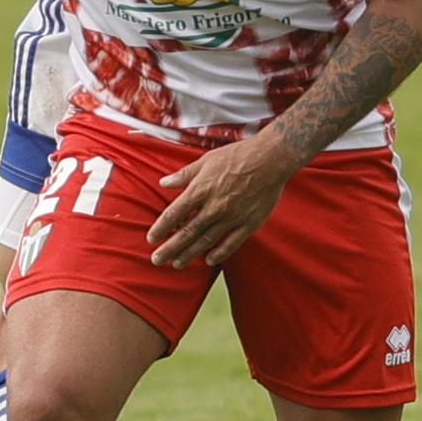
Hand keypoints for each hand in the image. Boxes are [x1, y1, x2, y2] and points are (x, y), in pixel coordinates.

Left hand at [147, 134, 290, 268]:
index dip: (161, 227)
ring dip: (189, 254)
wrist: (270, 159)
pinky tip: (209, 261)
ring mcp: (231, 217)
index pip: (174, 213)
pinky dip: (219, 253)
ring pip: (206, 241)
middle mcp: (213, 206)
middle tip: (156, 260)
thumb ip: (184, 175)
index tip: (151, 238)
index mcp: (201, 189)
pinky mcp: (248, 223)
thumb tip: (163, 182)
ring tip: (177, 264)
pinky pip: (231, 243)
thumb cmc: (236, 156)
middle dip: (170, 248)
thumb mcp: (206, 161)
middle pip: (187, 232)